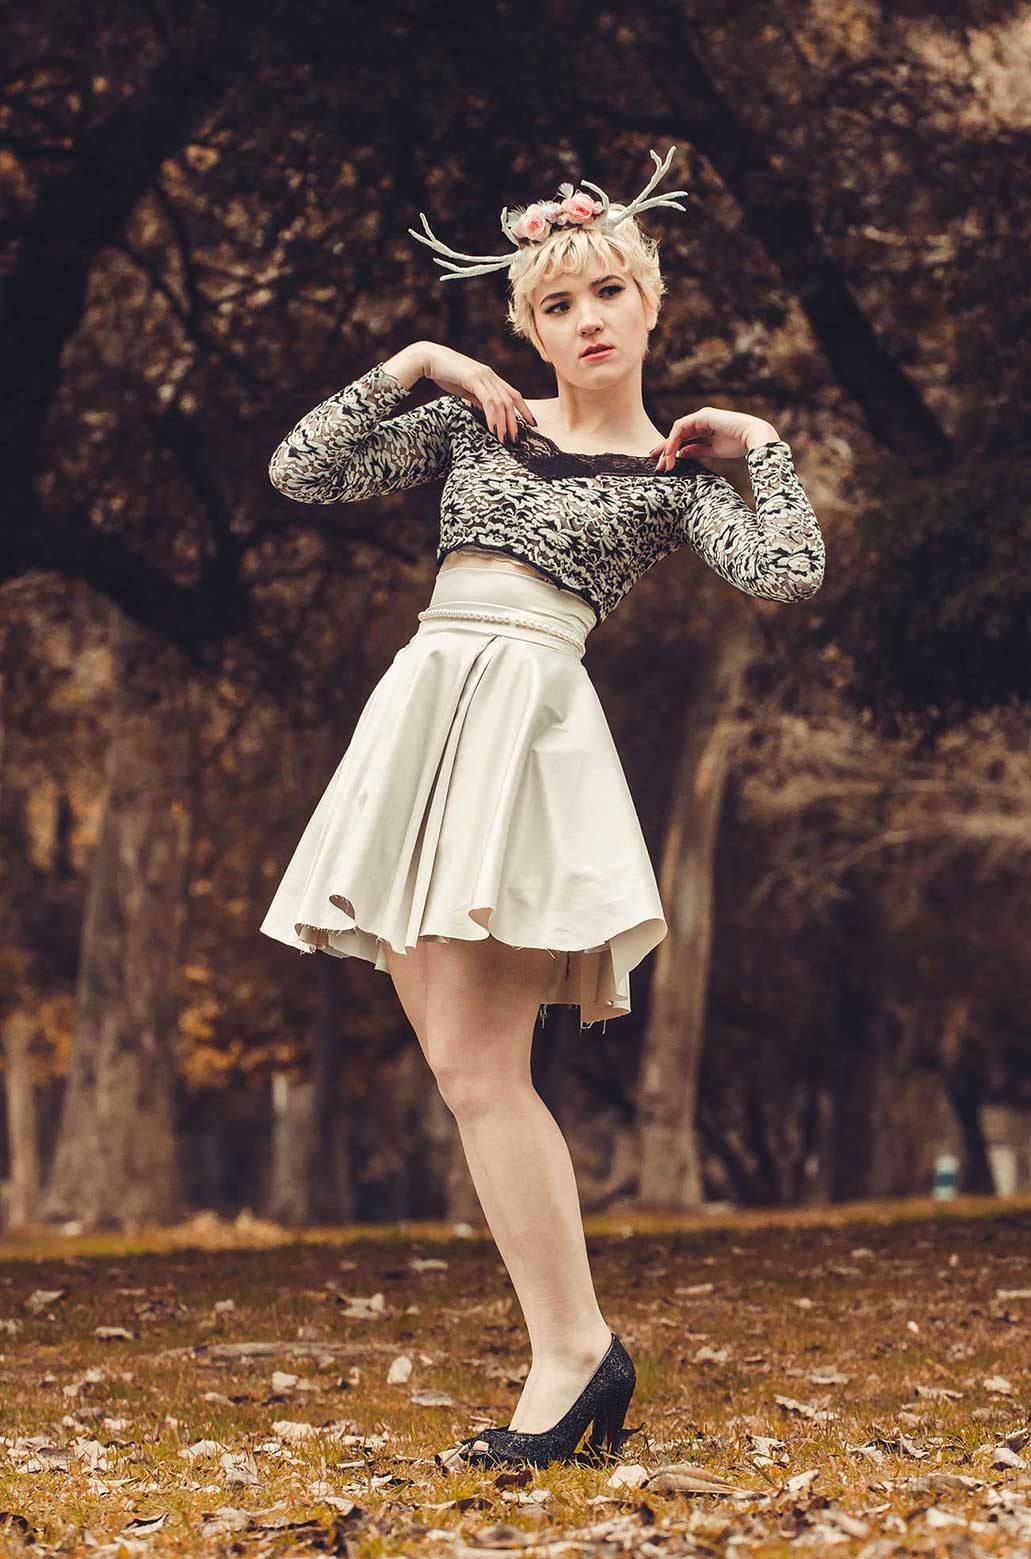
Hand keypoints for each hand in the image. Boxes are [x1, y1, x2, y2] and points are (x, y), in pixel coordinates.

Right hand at [422, 344, 537, 440]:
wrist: (429, 358)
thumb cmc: (445, 374)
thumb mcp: (466, 389)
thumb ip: (478, 398)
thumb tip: (488, 412)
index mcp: (490, 377)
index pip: (514, 394)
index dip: (525, 409)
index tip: (532, 424)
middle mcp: (490, 375)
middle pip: (511, 400)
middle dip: (515, 421)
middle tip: (515, 439)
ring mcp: (483, 376)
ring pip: (501, 402)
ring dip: (503, 423)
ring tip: (503, 439)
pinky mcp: (474, 379)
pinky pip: (488, 401)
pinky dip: (492, 416)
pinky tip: (492, 428)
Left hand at [649, 408, 779, 469]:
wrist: (753, 437)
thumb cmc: (738, 444)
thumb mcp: (713, 450)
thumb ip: (697, 450)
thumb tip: (681, 454)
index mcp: (705, 426)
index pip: (683, 437)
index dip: (671, 450)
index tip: (663, 463)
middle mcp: (701, 419)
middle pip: (677, 434)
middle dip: (666, 450)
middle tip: (657, 466)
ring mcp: (701, 416)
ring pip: (677, 431)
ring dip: (668, 448)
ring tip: (664, 464)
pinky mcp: (702, 416)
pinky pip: (682, 428)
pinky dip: (674, 441)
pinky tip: (670, 454)